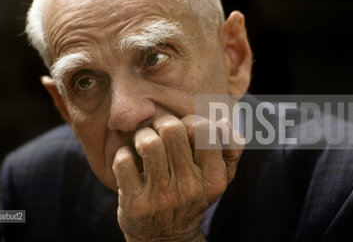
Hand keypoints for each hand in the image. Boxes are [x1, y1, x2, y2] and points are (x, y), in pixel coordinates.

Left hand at [112, 114, 242, 241]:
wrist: (166, 239)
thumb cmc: (192, 197)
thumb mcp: (217, 178)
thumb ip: (229, 149)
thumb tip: (225, 122)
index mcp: (214, 179)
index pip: (204, 129)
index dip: (190, 122)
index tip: (184, 130)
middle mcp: (189, 189)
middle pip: (172, 130)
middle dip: (161, 123)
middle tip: (158, 131)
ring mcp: (161, 197)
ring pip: (148, 143)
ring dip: (142, 135)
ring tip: (143, 142)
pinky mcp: (135, 203)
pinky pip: (124, 161)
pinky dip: (123, 153)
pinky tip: (129, 160)